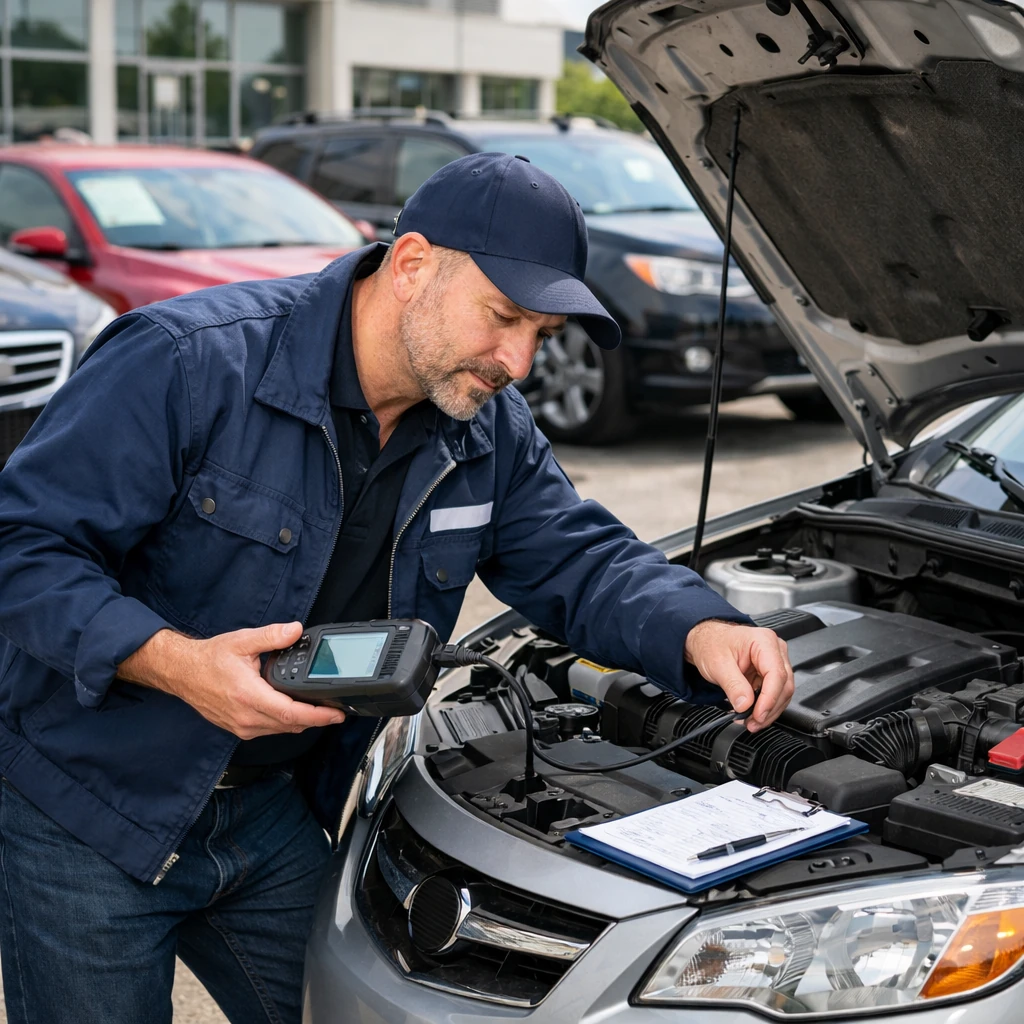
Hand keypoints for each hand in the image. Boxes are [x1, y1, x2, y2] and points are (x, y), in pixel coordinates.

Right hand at [118, 622, 345, 738]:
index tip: (336, 714)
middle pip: (290, 725)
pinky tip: (294, 710)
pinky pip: (269, 730)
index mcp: (248, 695)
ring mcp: (241, 726)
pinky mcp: (238, 728)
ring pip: (281, 730)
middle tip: (336, 711)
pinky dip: (285, 723)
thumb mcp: (242, 641)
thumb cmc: (209, 659)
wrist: (182, 672)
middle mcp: (245, 716)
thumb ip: (272, 636)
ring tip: (320, 710)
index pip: (291, 713)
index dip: (317, 716)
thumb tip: (295, 630)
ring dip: (301, 722)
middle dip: (317, 720)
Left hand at [684, 620, 794, 731]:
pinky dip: (765, 707)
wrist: (706, 641)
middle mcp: (774, 650)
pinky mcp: (770, 673)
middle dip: (769, 709)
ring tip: (751, 722)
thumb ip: (733, 685)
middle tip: (752, 722)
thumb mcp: (718, 664)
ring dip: (768, 711)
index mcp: (764, 641)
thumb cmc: (712, 644)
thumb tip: (745, 705)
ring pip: (782, 692)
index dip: (769, 698)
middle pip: (783, 685)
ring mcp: (775, 662)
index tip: (758, 714)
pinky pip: (774, 694)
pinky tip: (752, 714)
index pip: (776, 674)